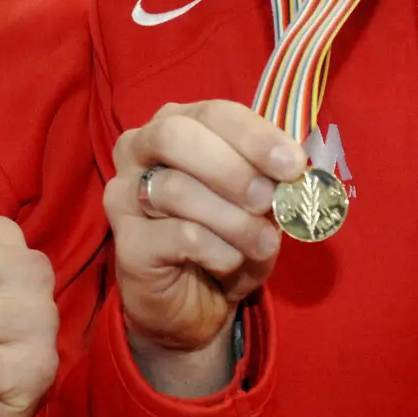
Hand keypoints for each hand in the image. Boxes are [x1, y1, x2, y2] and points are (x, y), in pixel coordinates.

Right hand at [106, 100, 304, 396]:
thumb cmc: (226, 238)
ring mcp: (124, 193)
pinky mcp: (126, 241)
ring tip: (262, 243)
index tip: (292, 165)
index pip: (213, 113)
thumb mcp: (258, 204)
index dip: (255, 136)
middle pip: (175, 136)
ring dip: (233, 220)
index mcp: (174, 124)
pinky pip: (180, 235)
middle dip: (232, 170)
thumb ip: (269, 179)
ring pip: (177, 189)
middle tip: (267, 200)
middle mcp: (138, 149)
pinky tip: (230, 263)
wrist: (194, 303)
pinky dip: (219, 251)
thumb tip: (293, 168)